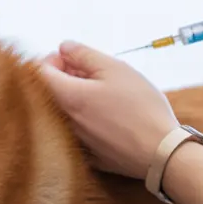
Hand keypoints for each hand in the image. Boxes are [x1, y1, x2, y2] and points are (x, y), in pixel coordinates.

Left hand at [38, 41, 179, 180]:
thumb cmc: (141, 106)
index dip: (53, 60)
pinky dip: (89, 119)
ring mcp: (77, 141)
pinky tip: (110, 116)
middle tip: (92, 71)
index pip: (40, 73)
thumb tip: (64, 47)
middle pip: (52, 93)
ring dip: (78, 97)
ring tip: (105, 91)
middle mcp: (66, 122)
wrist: (161, 152)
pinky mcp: (91, 156)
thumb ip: (84, 55)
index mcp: (69, 97)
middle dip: (66, 76)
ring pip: (67, 112)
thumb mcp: (115, 69)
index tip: (72, 57)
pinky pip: (81, 131)